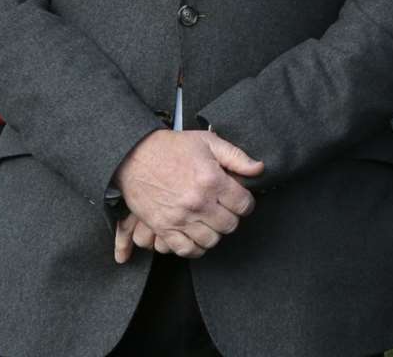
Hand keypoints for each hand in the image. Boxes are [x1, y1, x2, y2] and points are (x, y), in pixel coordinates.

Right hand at [112, 129, 262, 260]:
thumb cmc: (172, 147)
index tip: (240, 199)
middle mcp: (198, 202)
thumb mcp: (208, 141)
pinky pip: (186, 250)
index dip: (246, 202)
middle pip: (229, 225)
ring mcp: (179, 218)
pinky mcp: (163, 228)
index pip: (244, 205)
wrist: (134, 156)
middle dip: (232, 217)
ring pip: (211, 240)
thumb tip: (259, 169)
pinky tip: (197, 236)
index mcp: (211, 180)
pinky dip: (196, 247)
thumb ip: (236, 157)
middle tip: (225, 209)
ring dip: (215, 232)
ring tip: (211, 221)